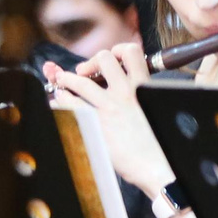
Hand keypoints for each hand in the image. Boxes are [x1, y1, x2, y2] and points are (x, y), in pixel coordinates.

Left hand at [44, 42, 175, 198]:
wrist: (157, 167)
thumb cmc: (158, 143)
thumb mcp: (154, 110)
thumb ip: (140, 95)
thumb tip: (130, 84)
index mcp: (144, 87)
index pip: (131, 52)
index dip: (116, 51)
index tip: (111, 61)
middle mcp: (126, 93)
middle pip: (103, 58)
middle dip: (90, 62)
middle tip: (85, 73)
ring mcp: (109, 108)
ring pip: (80, 81)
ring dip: (66, 79)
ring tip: (62, 84)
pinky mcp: (94, 124)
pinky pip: (68, 104)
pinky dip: (59, 100)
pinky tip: (58, 103)